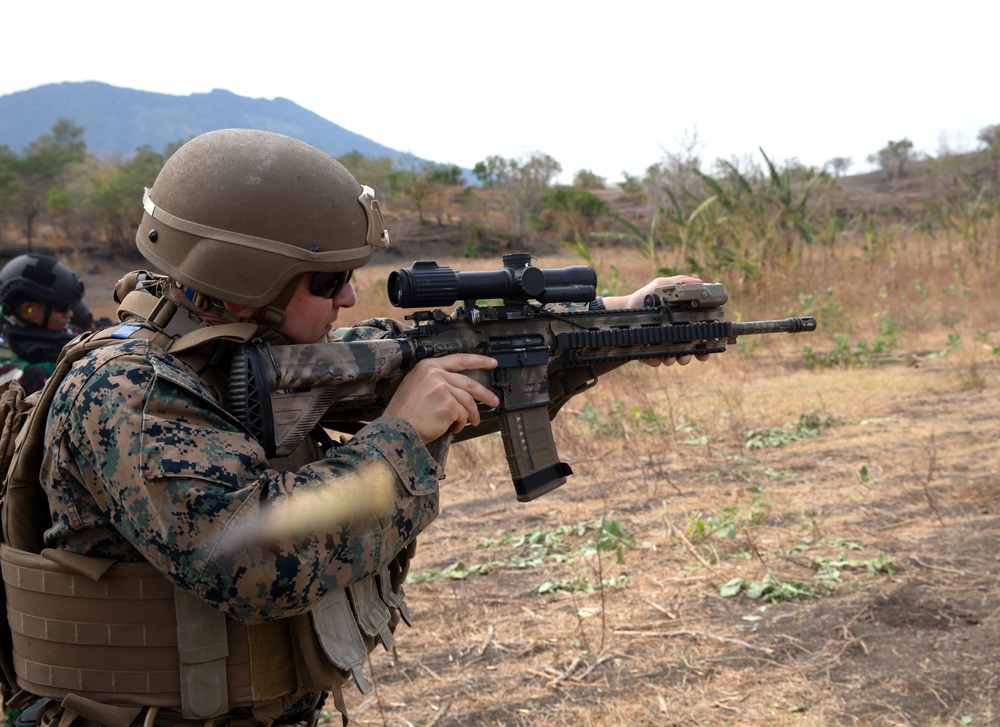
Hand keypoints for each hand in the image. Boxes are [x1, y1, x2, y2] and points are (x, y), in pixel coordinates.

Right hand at [383, 354, 499, 442]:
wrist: (396, 429)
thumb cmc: (404, 413)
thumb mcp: (415, 386)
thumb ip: (435, 381)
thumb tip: (458, 389)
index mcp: (427, 366)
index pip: (459, 359)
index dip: (479, 360)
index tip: (491, 362)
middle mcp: (436, 373)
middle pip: (469, 382)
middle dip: (484, 393)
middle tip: (494, 400)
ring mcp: (443, 387)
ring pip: (468, 401)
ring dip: (472, 414)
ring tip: (472, 422)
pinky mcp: (449, 403)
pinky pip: (463, 414)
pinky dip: (461, 424)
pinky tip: (454, 428)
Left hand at [603, 275, 710, 367]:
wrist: (624, 308)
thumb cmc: (644, 297)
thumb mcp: (661, 285)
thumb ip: (679, 282)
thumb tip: (699, 282)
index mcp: (679, 322)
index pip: (696, 335)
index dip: (704, 343)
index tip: (707, 348)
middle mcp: (672, 336)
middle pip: (687, 350)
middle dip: (689, 356)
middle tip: (687, 356)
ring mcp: (660, 345)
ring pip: (672, 358)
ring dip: (673, 359)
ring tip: (670, 358)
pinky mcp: (646, 352)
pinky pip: (654, 360)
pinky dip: (655, 360)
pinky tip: (655, 357)